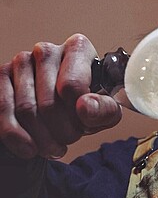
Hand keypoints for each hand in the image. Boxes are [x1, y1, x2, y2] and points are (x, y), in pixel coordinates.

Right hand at [0, 34, 121, 159]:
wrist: (63, 109)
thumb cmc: (87, 104)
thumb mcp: (106, 109)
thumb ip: (103, 109)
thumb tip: (84, 107)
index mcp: (77, 48)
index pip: (72, 85)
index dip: (79, 113)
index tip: (85, 124)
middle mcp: (47, 50)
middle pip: (49, 102)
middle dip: (62, 131)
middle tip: (70, 140)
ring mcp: (20, 62)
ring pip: (26, 110)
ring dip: (42, 138)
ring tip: (55, 148)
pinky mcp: (1, 77)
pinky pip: (2, 110)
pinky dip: (16, 137)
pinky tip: (30, 149)